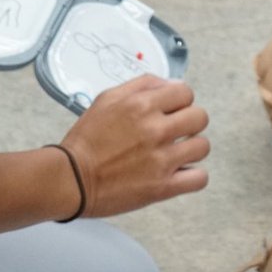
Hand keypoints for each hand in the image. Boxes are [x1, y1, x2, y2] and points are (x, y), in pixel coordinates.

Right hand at [58, 75, 208, 217]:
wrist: (69, 179)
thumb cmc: (86, 140)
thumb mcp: (108, 98)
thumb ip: (142, 84)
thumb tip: (170, 83)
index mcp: (142, 105)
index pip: (186, 93)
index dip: (181, 101)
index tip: (172, 110)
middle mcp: (155, 130)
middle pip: (200, 117)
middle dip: (190, 122)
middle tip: (176, 131)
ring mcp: (161, 160)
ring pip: (203, 146)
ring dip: (192, 148)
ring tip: (178, 153)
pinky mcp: (161, 188)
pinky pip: (198, 179)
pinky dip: (193, 176)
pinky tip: (180, 173)